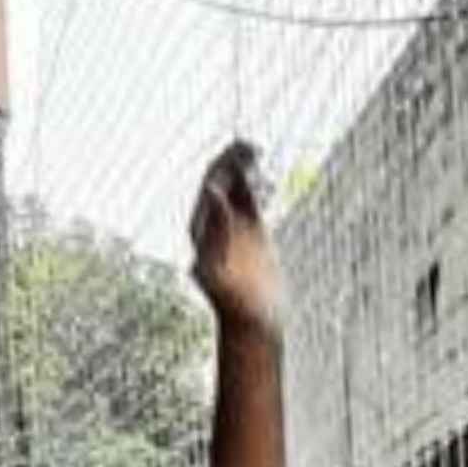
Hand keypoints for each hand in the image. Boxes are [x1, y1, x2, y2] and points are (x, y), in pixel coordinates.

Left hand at [190, 138, 282, 338]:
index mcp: (201, 229)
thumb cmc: (234, 301)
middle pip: (221, 183)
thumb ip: (216, 230)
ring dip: (245, 168)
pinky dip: (258, 184)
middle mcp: (213, 224)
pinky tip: (266, 172)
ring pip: (237, 188)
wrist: (254, 321)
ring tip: (256, 149)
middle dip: (232, 161)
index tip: (237, 152)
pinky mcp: (253, 230)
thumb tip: (212, 192)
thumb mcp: (221, 266)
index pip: (209, 189)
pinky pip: (253, 200)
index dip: (221, 167)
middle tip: (249, 145)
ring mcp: (234, 226)